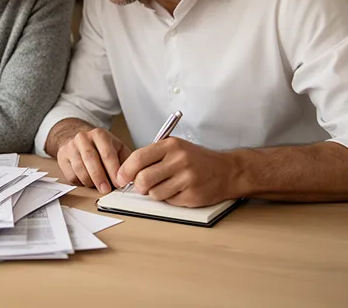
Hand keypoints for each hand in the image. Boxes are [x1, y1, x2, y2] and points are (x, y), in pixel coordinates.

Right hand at [56, 128, 131, 192]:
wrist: (78, 139)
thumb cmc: (101, 146)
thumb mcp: (116, 147)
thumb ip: (125, 160)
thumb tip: (132, 177)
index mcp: (99, 134)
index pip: (107, 153)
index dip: (113, 170)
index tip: (119, 183)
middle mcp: (83, 138)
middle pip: (91, 159)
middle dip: (100, 177)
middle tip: (107, 190)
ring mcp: (71, 146)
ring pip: (79, 168)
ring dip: (90, 181)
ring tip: (98, 187)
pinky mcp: (62, 157)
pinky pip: (71, 175)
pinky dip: (80, 182)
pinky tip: (88, 182)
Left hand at [115, 138, 242, 206]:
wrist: (227, 171)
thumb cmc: (197, 160)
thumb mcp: (176, 148)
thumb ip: (152, 156)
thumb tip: (125, 172)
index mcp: (171, 146)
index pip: (138, 157)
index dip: (125, 170)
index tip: (121, 177)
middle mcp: (179, 160)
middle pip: (143, 179)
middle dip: (139, 186)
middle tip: (143, 186)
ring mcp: (186, 178)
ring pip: (154, 193)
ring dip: (155, 193)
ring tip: (166, 186)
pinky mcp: (192, 195)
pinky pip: (168, 201)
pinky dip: (169, 198)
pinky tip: (179, 190)